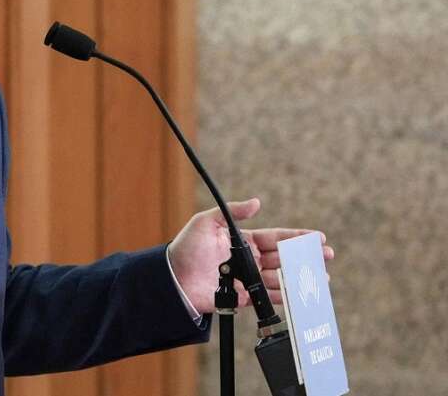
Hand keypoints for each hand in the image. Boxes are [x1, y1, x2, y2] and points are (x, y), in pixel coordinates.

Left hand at [167, 198, 334, 314]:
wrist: (174, 278)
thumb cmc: (187, 247)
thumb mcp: (206, 222)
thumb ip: (232, 212)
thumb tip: (257, 202)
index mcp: (243, 240)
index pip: (276, 237)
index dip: (297, 237)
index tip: (317, 237)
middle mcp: (248, 260)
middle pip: (283, 258)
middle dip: (306, 256)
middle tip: (327, 256)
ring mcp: (248, 279)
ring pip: (280, 278)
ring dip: (300, 277)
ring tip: (321, 277)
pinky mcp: (243, 298)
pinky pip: (267, 297)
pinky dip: (284, 296)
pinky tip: (299, 294)